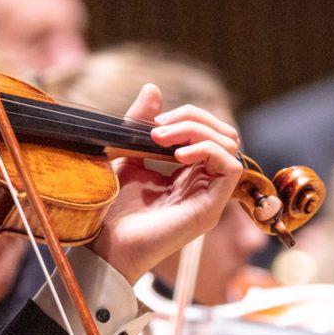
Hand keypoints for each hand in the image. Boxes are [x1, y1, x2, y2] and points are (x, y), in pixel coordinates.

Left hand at [87, 86, 243, 282]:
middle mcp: (204, 185)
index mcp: (187, 174)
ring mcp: (210, 198)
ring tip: (161, 139)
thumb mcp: (125, 154)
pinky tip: (177, 155)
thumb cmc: (110, 209)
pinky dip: (207, 150)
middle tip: (157, 129)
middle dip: (193, 119)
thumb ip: (139, 124)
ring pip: (229, 145)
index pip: (210, 133)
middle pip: (224, 135)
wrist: (103, 246)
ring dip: (196, 131)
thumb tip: (154, 88)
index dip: (188, 117)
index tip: (154, 123)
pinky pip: (230, 166)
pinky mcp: (210, 209)